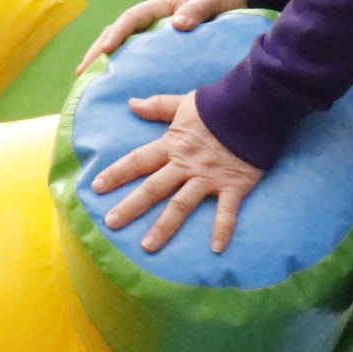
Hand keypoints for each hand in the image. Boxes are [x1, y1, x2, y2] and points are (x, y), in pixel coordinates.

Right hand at [78, 0, 249, 73]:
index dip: (117, 34)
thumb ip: (197, 10)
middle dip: (97, 51)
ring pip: (120, 43)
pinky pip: (134, 53)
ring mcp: (151, 30)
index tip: (106, 51)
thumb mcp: (212, 0)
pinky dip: (121, 65)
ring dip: (102, 59)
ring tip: (88, 78)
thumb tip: (178, 24)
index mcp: (159, 5)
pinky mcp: (157, 43)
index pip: (131, 19)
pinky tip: (113, 81)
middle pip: (116, 32)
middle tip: (82, 72)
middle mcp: (150, 17)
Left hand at [91, 93, 262, 255]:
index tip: (96, 187)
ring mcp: (209, 177)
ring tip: (147, 246)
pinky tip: (216, 249)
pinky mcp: (234, 185)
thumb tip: (131, 103)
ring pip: (181, 205)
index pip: (138, 161)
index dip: (116, 173)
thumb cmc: (220, 103)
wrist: (256, 104)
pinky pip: (227, 211)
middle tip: (110, 223)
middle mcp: (186, 164)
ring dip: (164, 227)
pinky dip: (223, 229)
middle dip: (130, 206)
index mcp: (172, 145)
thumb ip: (157, 106)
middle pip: (153, 188)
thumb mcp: (184, 103)